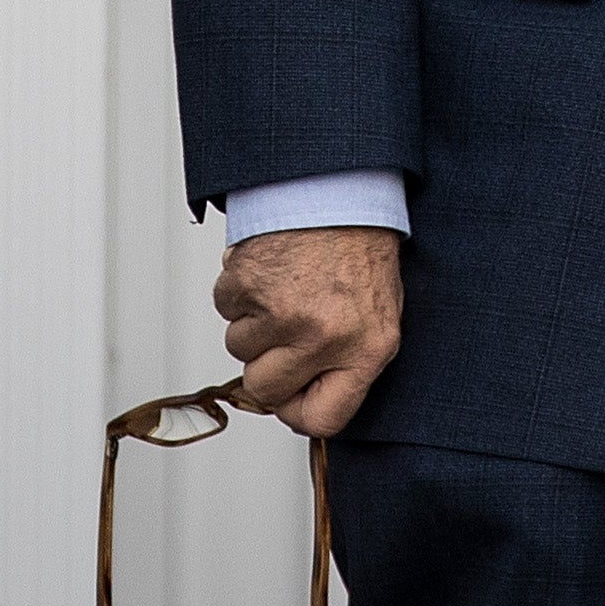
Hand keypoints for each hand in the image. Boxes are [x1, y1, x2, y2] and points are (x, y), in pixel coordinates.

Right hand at [215, 225, 404, 436]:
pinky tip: (271, 268)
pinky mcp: (248, 284)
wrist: (340, 188)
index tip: (292, 396)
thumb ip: (350, 361)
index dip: (298, 410)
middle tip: (285, 329)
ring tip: (287, 285)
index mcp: (366, 348)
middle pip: (264, 389)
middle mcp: (325, 336)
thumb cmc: (361, 246)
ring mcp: (283, 312)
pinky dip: (240, 291)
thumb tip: (312, 400)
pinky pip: (226, 307)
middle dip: (266, 364)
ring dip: (254, 321)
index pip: (323, 418)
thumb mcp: (378, 312)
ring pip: (239, 347)